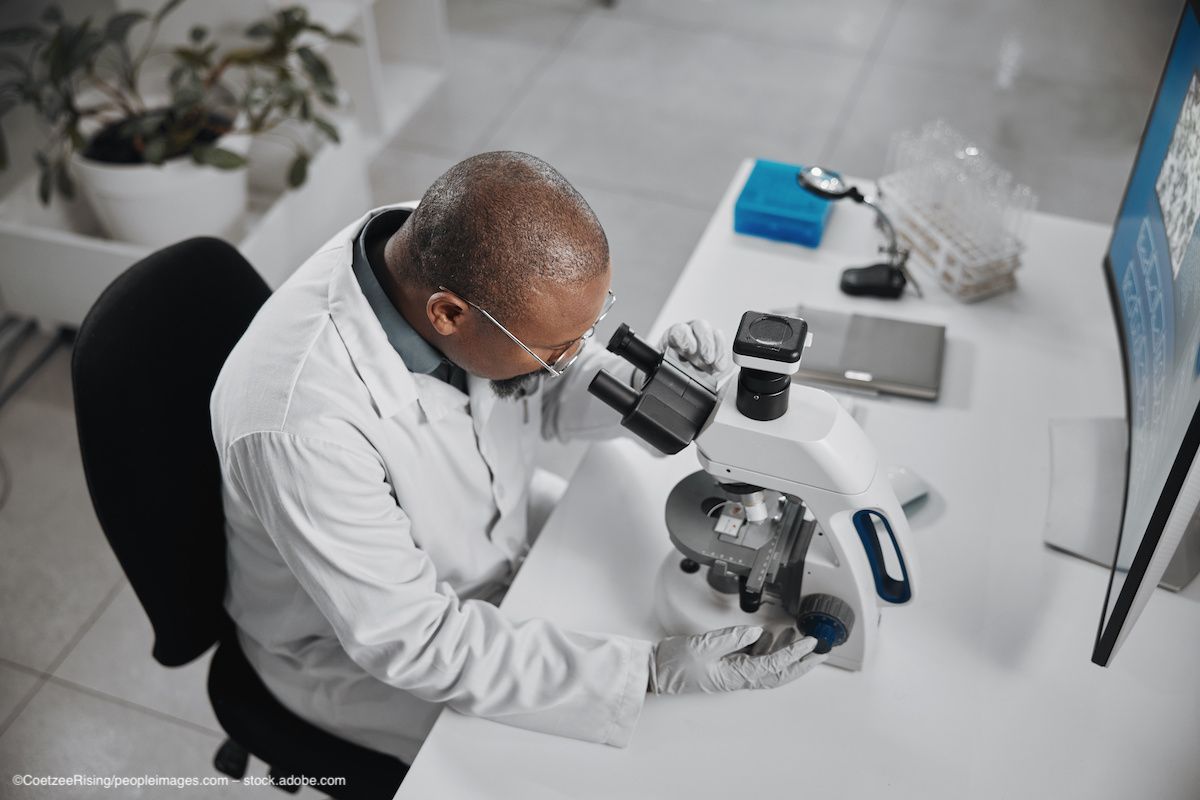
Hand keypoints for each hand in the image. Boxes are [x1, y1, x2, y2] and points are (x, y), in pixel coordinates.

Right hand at [648, 625, 825, 694]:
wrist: (658, 671)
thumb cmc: (675, 664)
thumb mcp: (703, 647)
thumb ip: (730, 638)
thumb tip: (755, 632)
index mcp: (737, 675)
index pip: (775, 666)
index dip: (795, 654)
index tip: (810, 643)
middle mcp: (740, 676)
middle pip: (780, 672)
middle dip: (803, 662)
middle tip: (821, 650)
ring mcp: (736, 670)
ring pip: (771, 664)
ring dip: (788, 651)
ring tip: (800, 635)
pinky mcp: (729, 663)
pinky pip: (756, 657)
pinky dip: (770, 646)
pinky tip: (773, 634)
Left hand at [659, 320, 732, 383]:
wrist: (671, 369)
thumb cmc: (665, 364)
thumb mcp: (661, 365)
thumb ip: (664, 367)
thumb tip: (665, 374)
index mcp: (673, 334)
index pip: (679, 330)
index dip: (685, 338)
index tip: (690, 349)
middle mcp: (689, 331)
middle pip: (700, 327)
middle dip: (705, 343)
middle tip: (707, 358)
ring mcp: (703, 337)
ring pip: (713, 333)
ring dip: (716, 349)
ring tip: (715, 365)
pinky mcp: (714, 345)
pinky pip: (721, 344)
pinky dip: (722, 356)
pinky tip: (720, 366)